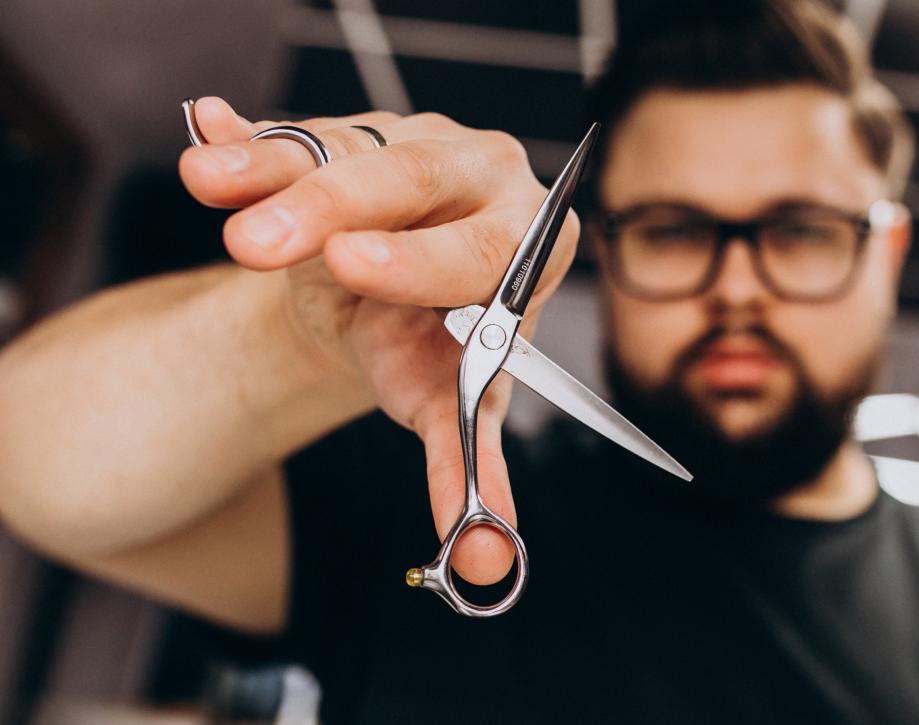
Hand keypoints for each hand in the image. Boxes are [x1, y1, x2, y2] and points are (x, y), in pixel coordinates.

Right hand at [178, 97, 578, 584]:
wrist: (382, 306)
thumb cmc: (425, 350)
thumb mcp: (445, 400)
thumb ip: (463, 464)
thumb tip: (485, 562)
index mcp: (531, 242)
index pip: (486, 250)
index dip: (420, 260)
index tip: (353, 268)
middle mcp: (484, 174)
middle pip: (412, 178)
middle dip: (325, 209)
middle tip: (256, 245)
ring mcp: (414, 138)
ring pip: (344, 144)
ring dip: (269, 171)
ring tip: (206, 186)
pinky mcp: (349, 128)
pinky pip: (294, 130)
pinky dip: (244, 142)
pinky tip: (206, 134)